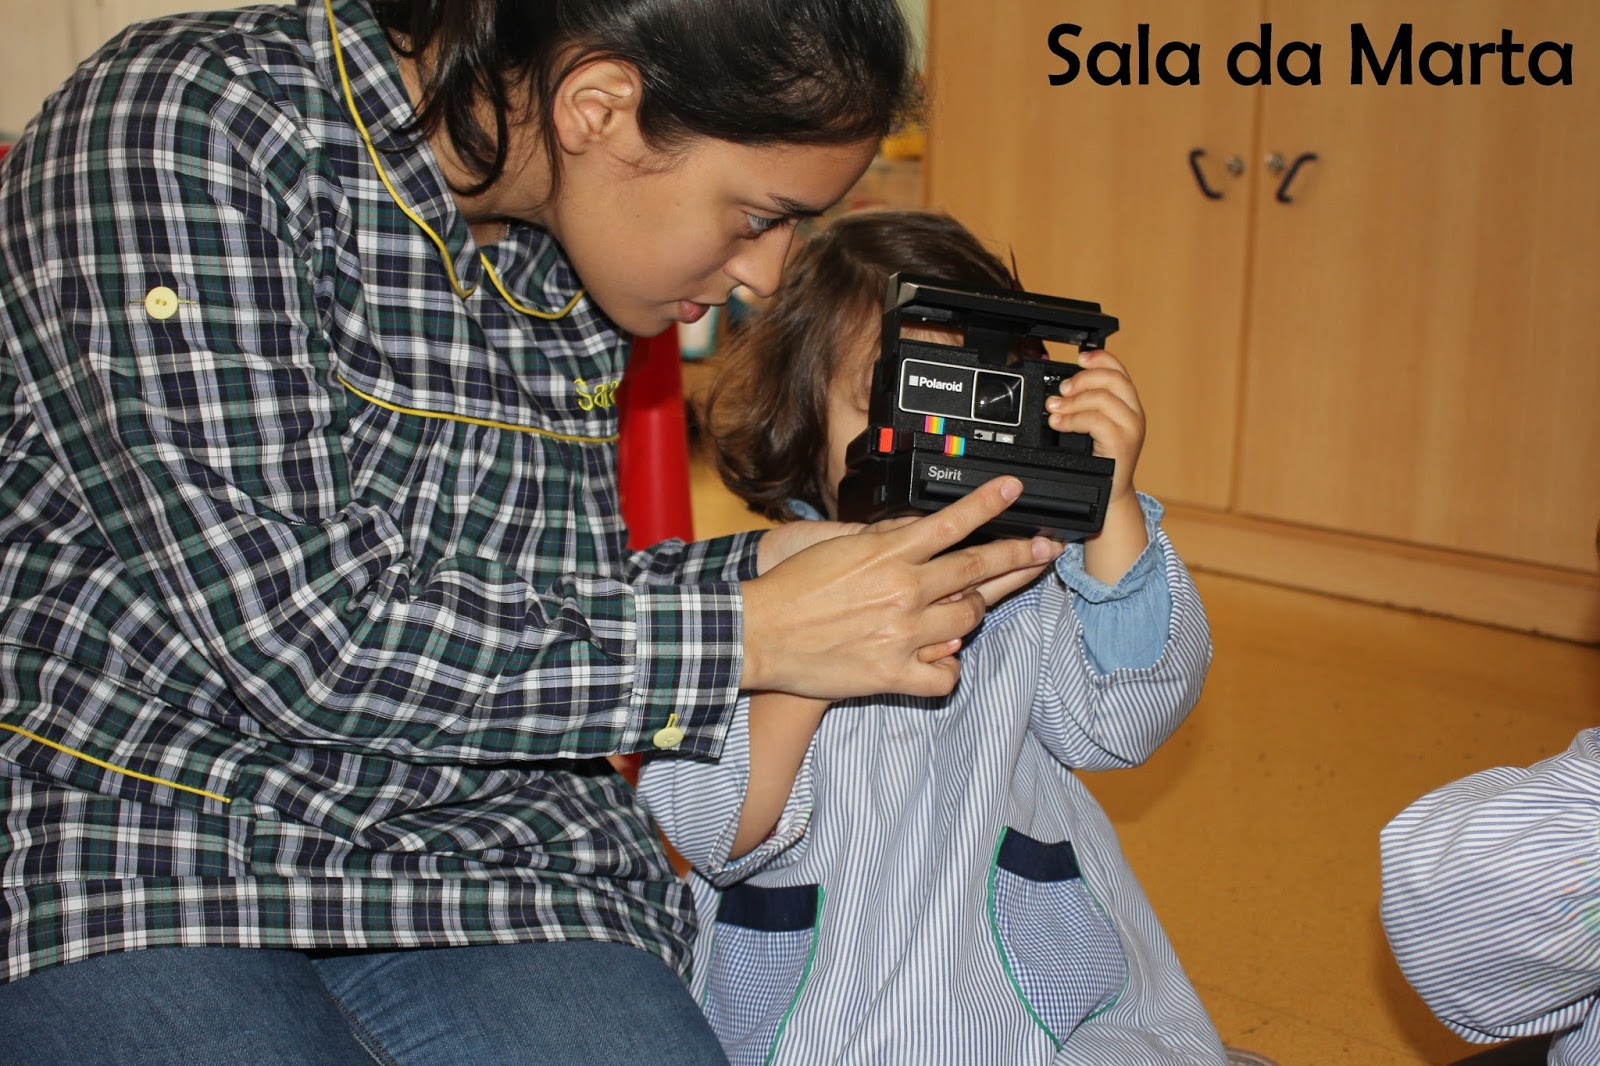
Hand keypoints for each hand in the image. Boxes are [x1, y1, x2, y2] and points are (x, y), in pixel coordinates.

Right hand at [740, 477, 1061, 699]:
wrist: (759, 633)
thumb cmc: (792, 588)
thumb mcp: (839, 546)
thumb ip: (884, 538)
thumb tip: (919, 526)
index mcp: (887, 555)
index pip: (951, 522)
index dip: (988, 503)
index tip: (1015, 489)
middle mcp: (902, 591)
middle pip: (977, 572)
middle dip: (1020, 556)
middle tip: (1048, 549)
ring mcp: (902, 634)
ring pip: (969, 622)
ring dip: (972, 613)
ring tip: (965, 608)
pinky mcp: (894, 674)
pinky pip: (946, 674)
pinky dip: (948, 667)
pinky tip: (941, 658)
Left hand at [1045, 349, 1144, 505]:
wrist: (1110, 496)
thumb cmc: (1099, 463)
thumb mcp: (1093, 429)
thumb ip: (1085, 407)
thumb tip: (1061, 390)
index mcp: (1128, 405)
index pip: (1120, 371)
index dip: (1100, 359)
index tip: (1079, 358)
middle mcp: (1134, 414)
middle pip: (1113, 379)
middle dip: (1082, 379)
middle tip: (1061, 391)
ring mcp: (1131, 429)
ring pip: (1104, 398)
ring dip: (1073, 401)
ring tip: (1054, 410)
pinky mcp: (1122, 445)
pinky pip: (1097, 421)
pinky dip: (1074, 419)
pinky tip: (1060, 424)